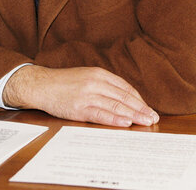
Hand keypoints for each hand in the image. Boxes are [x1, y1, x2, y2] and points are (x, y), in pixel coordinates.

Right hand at [2, 65, 158, 126]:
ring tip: (146, 122)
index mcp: (99, 74)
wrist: (41, 85)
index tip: (148, 108)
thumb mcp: (86, 77)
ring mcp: (88, 94)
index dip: (139, 100)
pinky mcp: (79, 107)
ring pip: (116, 105)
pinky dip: (115, 118)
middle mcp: (96, 82)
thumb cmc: (64, 83)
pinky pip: (101, 114)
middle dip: (141, 108)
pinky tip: (126, 122)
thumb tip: (123, 99)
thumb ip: (104, 85)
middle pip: (124, 97)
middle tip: (153, 117)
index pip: (125, 88)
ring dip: (134, 115)